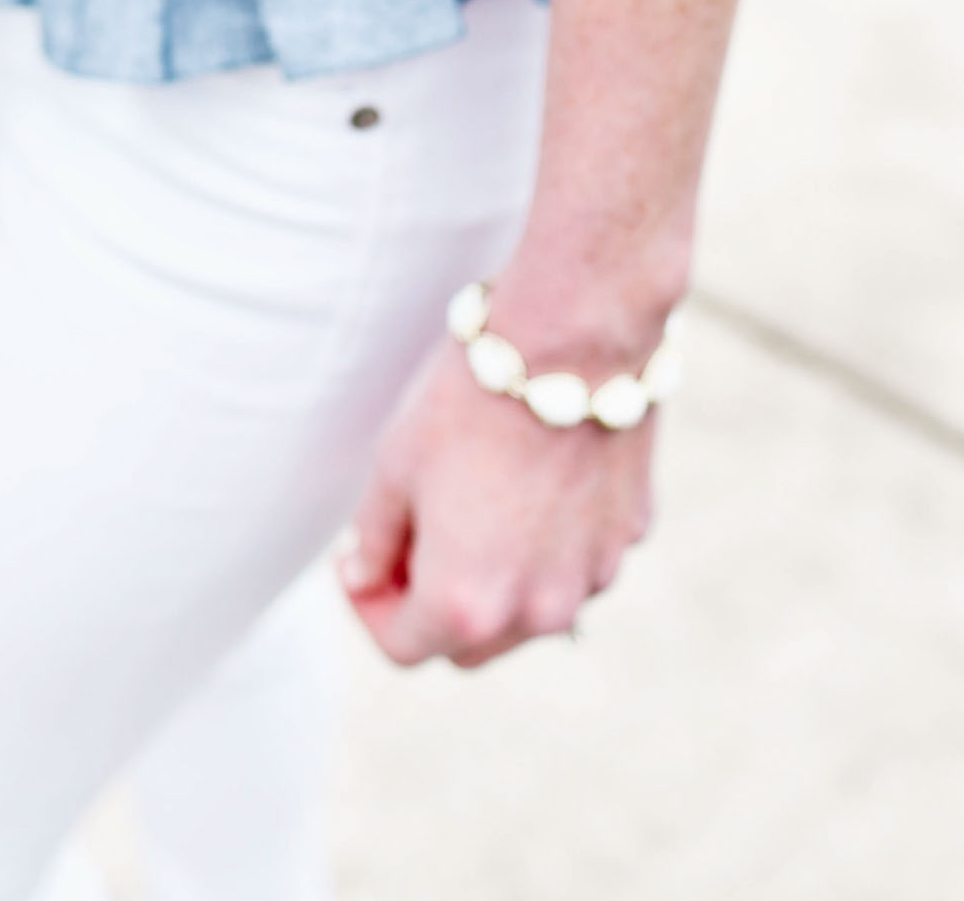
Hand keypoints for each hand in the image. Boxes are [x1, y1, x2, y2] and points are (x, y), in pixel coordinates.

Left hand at [337, 334, 655, 667]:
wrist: (569, 342)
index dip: (368, 606)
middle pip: (467, 644)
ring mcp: (591, 579)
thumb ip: (374, 538)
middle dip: (430, 604)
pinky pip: (574, 563)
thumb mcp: (395, 466)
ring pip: (527, 610)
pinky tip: (529, 478)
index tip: (360, 561)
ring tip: (472, 500)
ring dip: (493, 579)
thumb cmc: (470, 401)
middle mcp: (537, 612)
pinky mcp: (627, 539)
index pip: (401, 646)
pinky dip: (546, 545)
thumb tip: (363, 576)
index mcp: (467, 604)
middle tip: (410, 536)